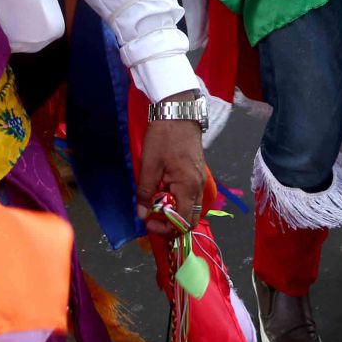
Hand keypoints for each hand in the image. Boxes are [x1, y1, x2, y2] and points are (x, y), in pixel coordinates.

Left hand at [137, 88, 208, 238]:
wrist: (178, 112)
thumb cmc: (164, 137)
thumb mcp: (149, 165)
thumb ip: (145, 193)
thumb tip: (142, 215)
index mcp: (188, 187)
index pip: (184, 223)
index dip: (166, 229)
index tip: (149, 223)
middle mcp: (198, 187)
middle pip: (191, 219)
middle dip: (171, 224)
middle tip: (152, 218)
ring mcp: (199, 180)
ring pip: (190, 208)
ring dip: (174, 212)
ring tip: (155, 204)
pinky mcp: (196, 174)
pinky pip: (190, 196)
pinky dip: (177, 201)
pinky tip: (162, 192)